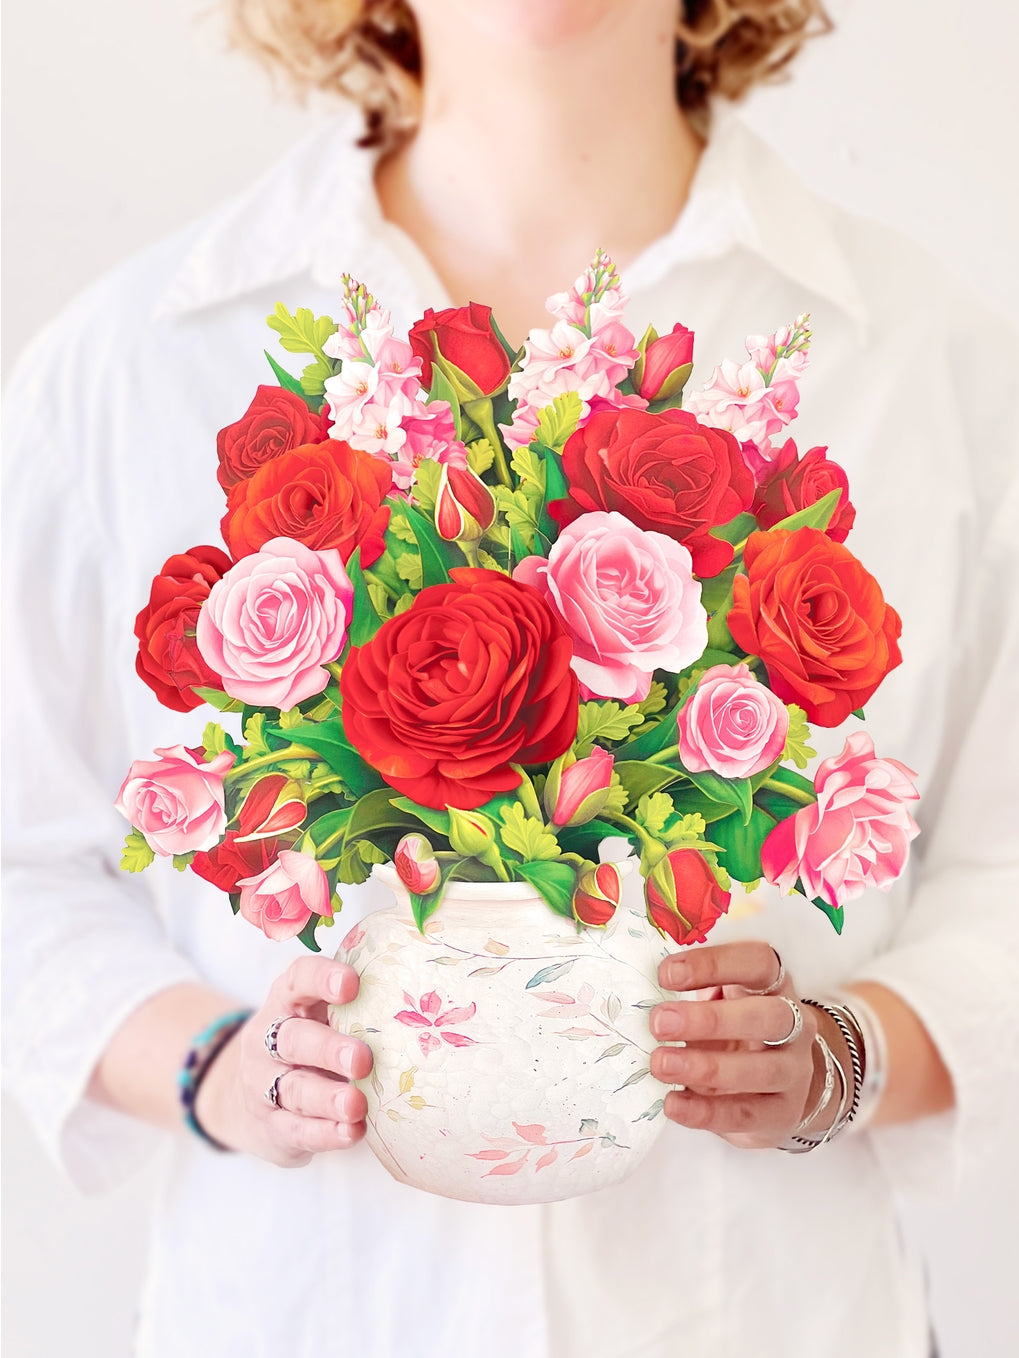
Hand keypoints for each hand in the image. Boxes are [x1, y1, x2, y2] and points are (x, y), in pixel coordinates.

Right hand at [195, 955, 372, 1165]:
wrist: (253, 1097)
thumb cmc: (309, 1041)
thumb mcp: (318, 1014)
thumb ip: (354, 1002)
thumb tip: (418, 992)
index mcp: (286, 1001)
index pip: (297, 980)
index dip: (321, 979)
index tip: (351, 985)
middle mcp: (268, 1040)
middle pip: (293, 1040)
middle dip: (328, 1049)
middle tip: (362, 1059)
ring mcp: (264, 1085)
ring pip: (294, 1090)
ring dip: (328, 1098)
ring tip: (356, 1104)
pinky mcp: (272, 1126)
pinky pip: (296, 1131)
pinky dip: (325, 1133)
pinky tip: (352, 1132)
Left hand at [650, 941, 819, 1148]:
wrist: (781, 1084)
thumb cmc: (736, 1030)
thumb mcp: (721, 1002)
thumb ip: (691, 993)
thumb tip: (639, 991)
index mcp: (775, 985)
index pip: (757, 963)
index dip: (714, 963)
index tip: (666, 973)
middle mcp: (794, 1025)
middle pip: (766, 1016)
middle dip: (711, 1019)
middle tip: (659, 1023)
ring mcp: (794, 1071)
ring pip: (761, 1070)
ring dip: (706, 1067)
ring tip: (660, 1063)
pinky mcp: (782, 1113)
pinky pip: (745, 1114)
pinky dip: (706, 1112)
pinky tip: (672, 1103)